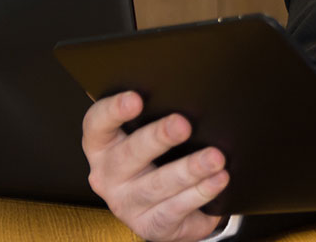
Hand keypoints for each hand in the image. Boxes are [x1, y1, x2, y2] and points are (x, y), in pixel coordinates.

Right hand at [82, 91, 229, 240]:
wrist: (165, 207)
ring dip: (188, 169)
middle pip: (129, 154)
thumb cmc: (156, 158)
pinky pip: (175, 209)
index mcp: (102, 145)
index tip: (136, 99)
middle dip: (158, 138)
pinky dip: (200, 193)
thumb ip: (158, 115)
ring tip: (215, 158)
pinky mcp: (150, 225)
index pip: (97, 124)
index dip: (113, 110)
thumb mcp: (148, 136)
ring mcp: (126, 203)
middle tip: (183, 124)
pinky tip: (217, 180)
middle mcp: (107, 175)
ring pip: (156, 185)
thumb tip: (191, 91)